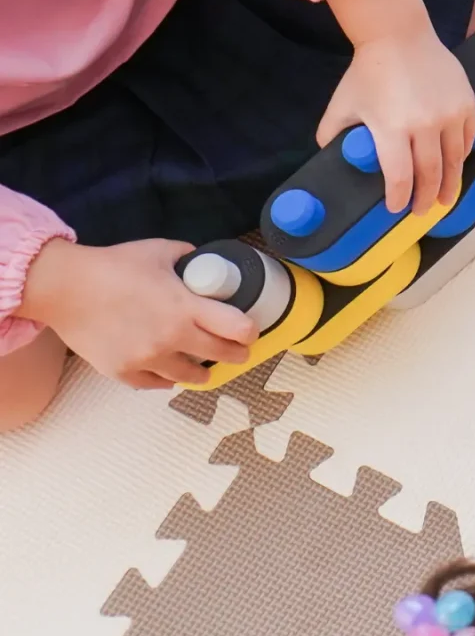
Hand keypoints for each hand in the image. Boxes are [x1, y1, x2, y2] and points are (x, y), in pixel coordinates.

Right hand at [17, 239, 257, 388]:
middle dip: (235, 354)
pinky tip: (170, 374)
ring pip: (190, 377)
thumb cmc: (112, 266)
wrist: (63, 288)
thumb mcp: (159, 251)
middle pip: (220, 355)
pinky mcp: (122, 372)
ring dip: (202, 372)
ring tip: (204, 368)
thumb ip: (187, 257)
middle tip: (238, 352)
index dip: (249, 331)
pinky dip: (165, 379)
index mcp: (185, 308)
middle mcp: (170, 338)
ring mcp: (146, 359)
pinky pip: (155, 384)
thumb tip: (202, 261)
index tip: (250, 331)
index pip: (237, 329)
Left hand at [317, 26, 474, 215]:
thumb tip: (333, 160)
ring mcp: (450, 114)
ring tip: (446, 198)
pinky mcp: (466, 104)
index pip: (400, 177)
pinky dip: (462, 155)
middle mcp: (425, 125)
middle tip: (423, 212)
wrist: (399, 36)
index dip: (399, 199)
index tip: (396, 209)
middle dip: (427, 199)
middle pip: (431, 174)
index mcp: (391, 129)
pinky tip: (456, 166)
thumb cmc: (367, 73)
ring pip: (455, 160)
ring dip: (450, 183)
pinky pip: (468, 139)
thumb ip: (332, 136)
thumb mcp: (341, 106)